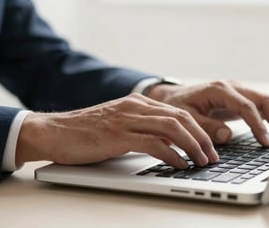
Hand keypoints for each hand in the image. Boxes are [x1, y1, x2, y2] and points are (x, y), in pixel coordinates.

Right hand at [16, 94, 218, 168]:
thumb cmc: (88, 131)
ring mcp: (127, 119)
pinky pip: (153, 143)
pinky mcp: (118, 135)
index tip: (209, 145)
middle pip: (181, 118)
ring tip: (202, 161)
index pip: (179, 112)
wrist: (55, 131)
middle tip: (212, 156)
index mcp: (139, 103)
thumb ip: (145, 128)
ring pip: (172, 128)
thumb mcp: (122, 124)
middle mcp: (136, 107)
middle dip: (202, 138)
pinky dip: (171, 155)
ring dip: (192, 146)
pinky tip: (180, 164)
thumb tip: (171, 143)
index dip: (199, 129)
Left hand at [147, 80, 268, 145]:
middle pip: (264, 99)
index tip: (265, 143)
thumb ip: (206, 126)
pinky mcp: (240, 99)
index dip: (258, 125)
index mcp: (219, 89)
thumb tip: (228, 136)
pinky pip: (261, 107)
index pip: (246, 106)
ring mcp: (238, 91)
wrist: (173, 97)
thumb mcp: (186, 117)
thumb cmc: (177, 105)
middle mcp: (232, 87)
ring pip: (266, 102)